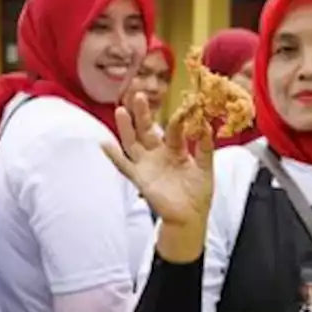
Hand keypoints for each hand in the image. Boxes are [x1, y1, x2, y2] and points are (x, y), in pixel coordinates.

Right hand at [104, 94, 213, 261]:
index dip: (177, 117)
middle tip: (138, 94)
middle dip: (142, 114)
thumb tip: (206, 124)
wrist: (190, 217)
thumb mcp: (205, 167)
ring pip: (133, 143)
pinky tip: (105, 143)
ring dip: (126, 128)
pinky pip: (124, 166)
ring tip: (121, 110)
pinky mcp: (140, 178)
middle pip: (147, 130)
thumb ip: (205, 147)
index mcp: (175, 149)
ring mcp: (147, 165)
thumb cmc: (198, 193)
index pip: (173, 129)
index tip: (179, 103)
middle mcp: (158, 154)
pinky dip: (114, 156)